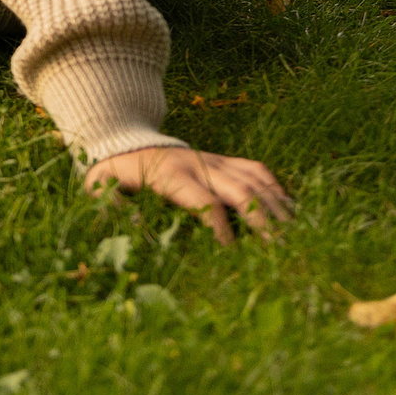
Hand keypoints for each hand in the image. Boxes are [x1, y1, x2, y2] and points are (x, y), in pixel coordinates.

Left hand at [84, 147, 294, 244]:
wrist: (125, 138)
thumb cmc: (112, 172)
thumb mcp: (98, 187)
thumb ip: (110, 206)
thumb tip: (136, 228)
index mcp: (170, 175)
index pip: (204, 201)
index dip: (220, 228)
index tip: (233, 256)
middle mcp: (198, 164)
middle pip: (240, 189)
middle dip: (263, 222)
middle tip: (281, 253)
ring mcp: (215, 159)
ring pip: (255, 179)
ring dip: (277, 208)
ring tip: (297, 238)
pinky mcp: (224, 159)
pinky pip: (257, 171)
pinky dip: (276, 191)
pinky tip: (292, 214)